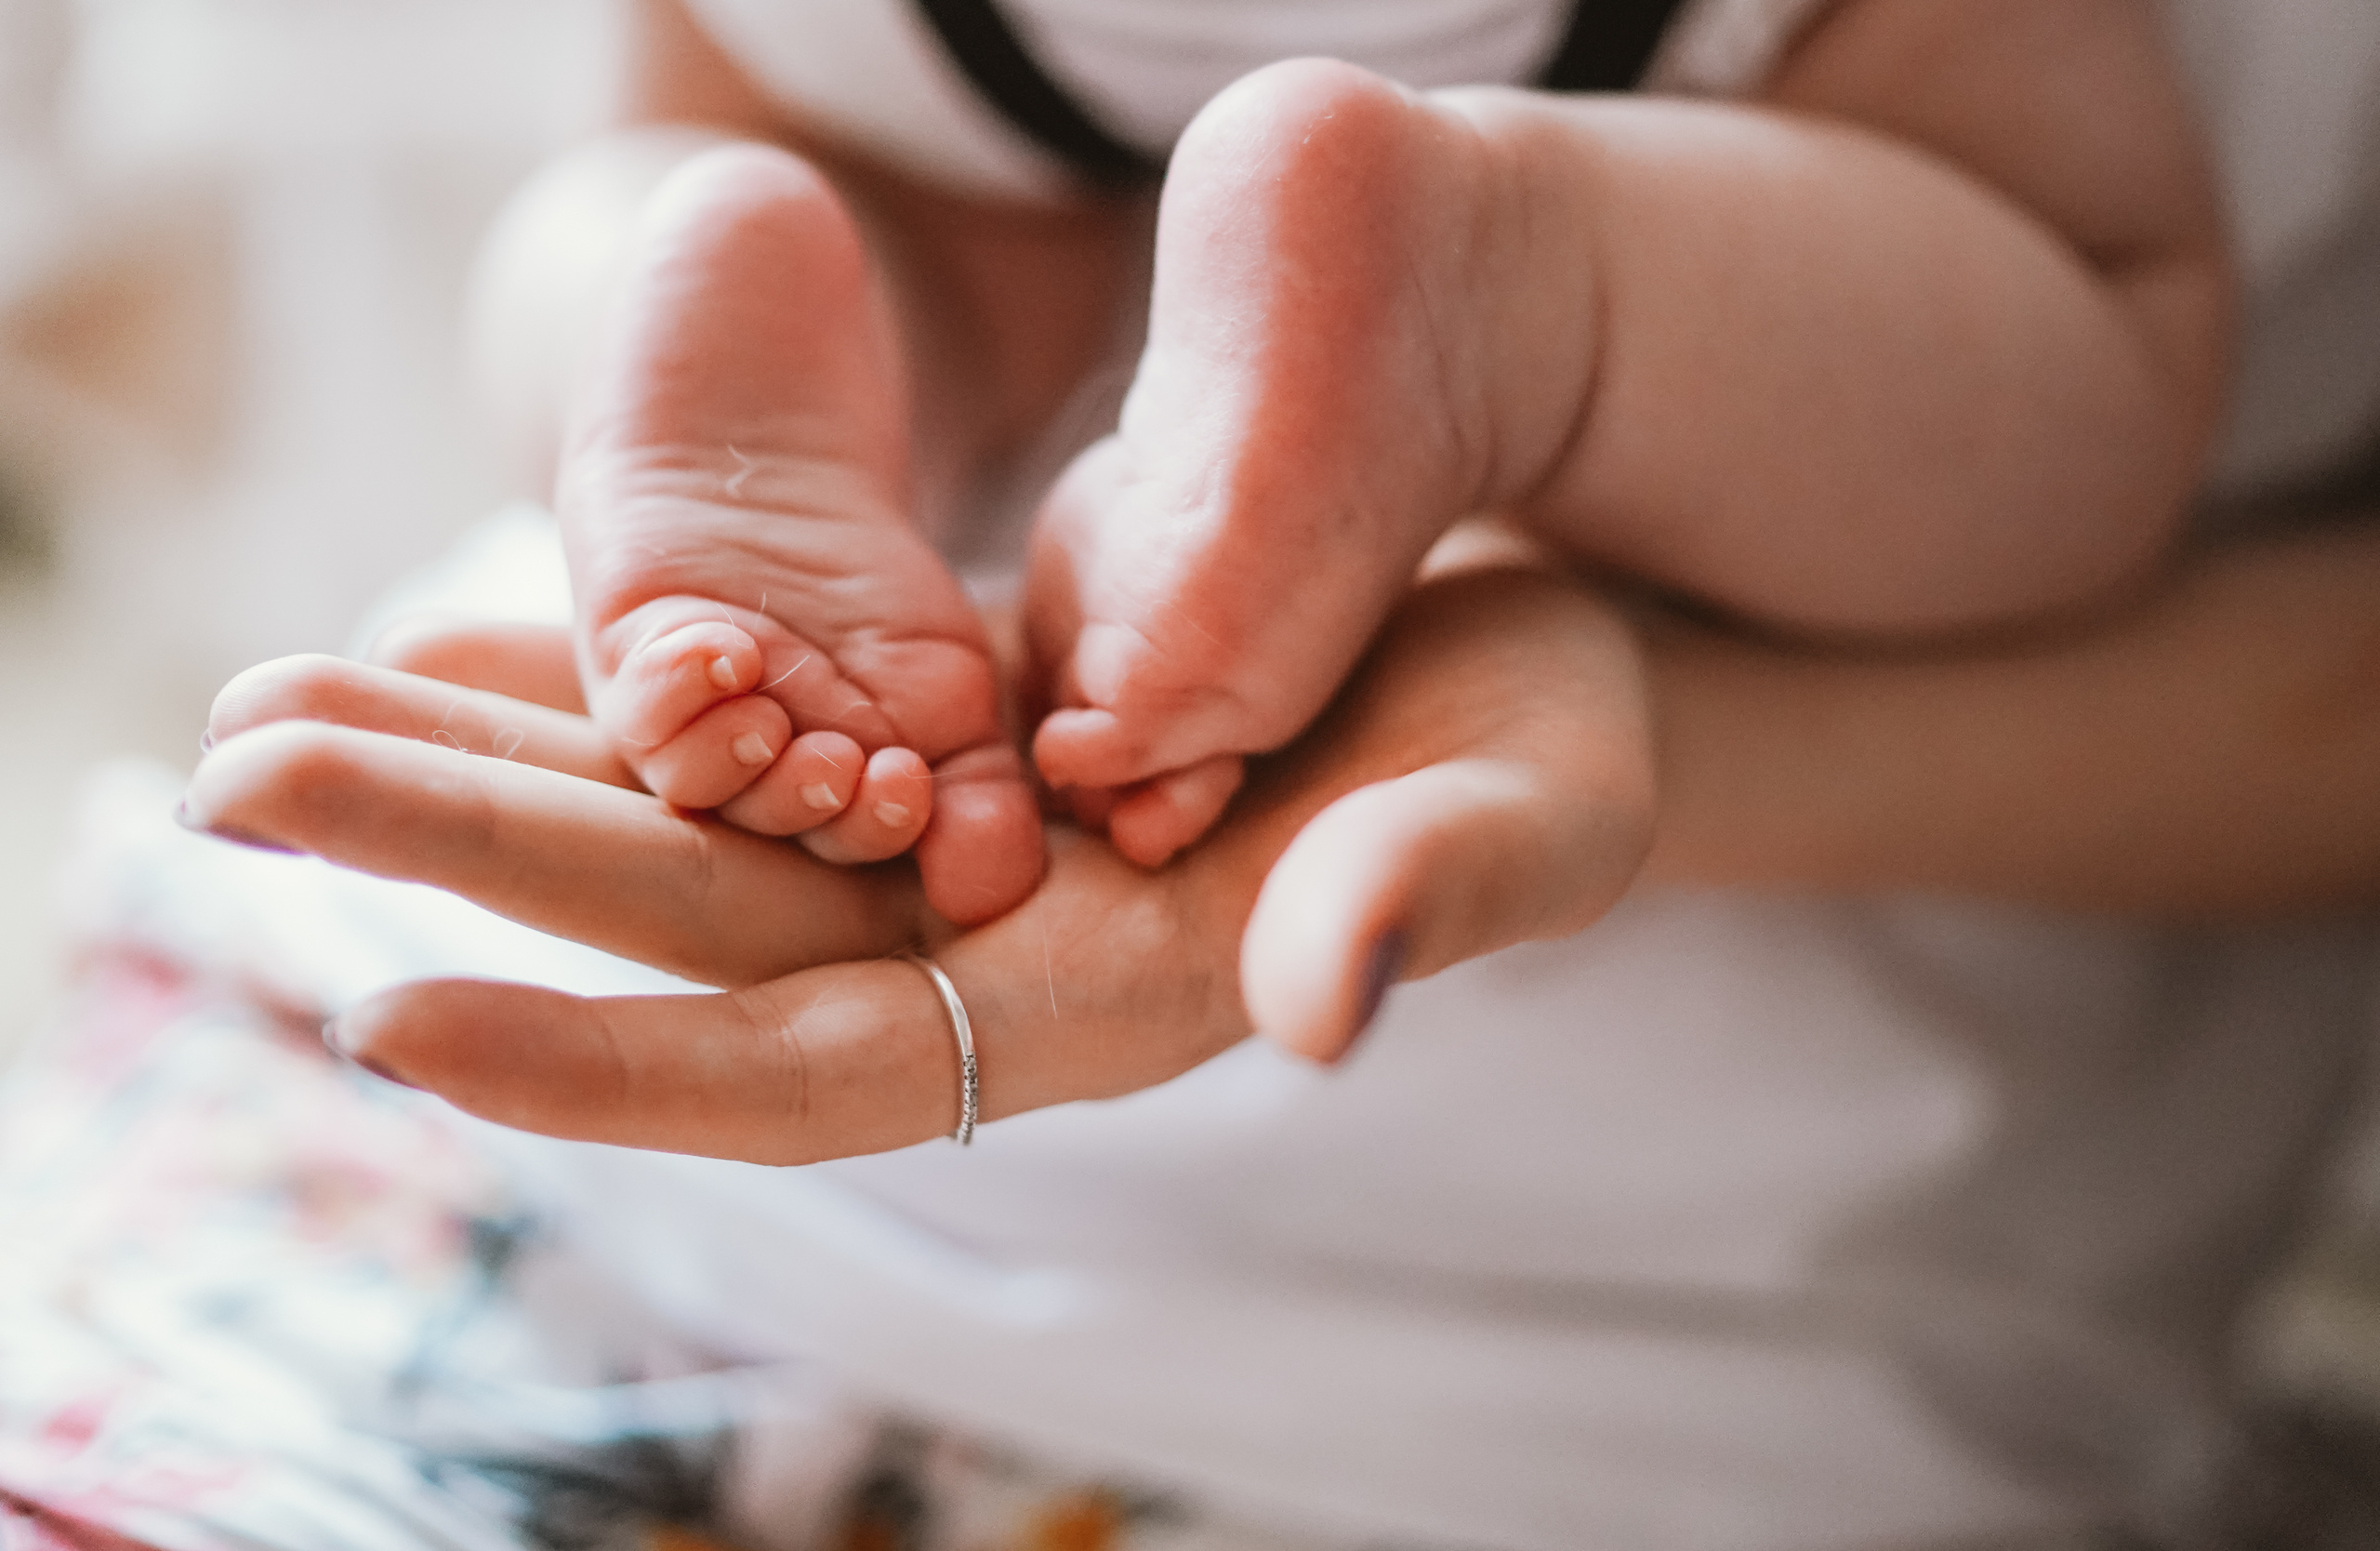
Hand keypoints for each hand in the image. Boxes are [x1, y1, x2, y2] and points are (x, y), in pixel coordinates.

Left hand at [189, 560, 1652, 1162]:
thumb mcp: (1532, 801)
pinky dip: (614, 679)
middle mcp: (987, 937)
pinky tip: (477, 627)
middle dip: (469, 860)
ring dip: (490, 761)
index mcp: (1103, 995)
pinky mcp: (942, 734)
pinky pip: (749, 719)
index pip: (824, 1067)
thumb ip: (1429, 896)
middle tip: (235, 767)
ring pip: (687, 820)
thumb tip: (1328, 1004)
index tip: (388, 1015)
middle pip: (690, 928)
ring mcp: (950, 836)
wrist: (1529, 650)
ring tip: (287, 696)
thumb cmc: (1548, 740)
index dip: (617, 1059)